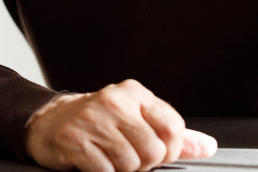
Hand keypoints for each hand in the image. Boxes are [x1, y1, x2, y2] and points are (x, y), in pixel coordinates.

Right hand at [25, 80, 216, 171]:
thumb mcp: (137, 120)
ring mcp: (92, 120)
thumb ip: (174, 135)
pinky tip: (95, 161)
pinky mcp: (74, 140)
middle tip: (127, 156)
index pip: (173, 128)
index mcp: (134, 94)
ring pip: (130, 164)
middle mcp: (114, 101)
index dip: (170, 150)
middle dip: (144, 164)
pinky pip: (105, 171)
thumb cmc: (98, 122)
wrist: (49, 122)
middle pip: (153, 151)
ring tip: (109, 157)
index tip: (157, 153)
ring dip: (122, 170)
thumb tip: (208, 146)